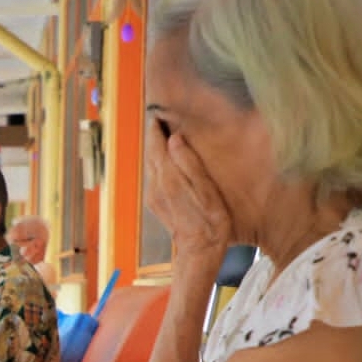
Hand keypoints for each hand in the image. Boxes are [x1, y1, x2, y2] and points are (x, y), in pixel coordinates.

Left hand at [143, 118, 230, 288]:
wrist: (199, 251)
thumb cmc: (210, 221)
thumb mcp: (206, 190)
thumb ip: (189, 162)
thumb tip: (174, 138)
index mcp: (168, 177)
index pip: (157, 142)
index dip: (157, 125)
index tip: (159, 110)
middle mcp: (156, 184)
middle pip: (151, 151)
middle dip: (154, 133)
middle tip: (160, 116)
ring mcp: (153, 194)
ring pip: (150, 163)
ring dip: (156, 147)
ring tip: (164, 132)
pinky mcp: (155, 202)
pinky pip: (153, 175)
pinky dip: (158, 161)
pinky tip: (168, 158)